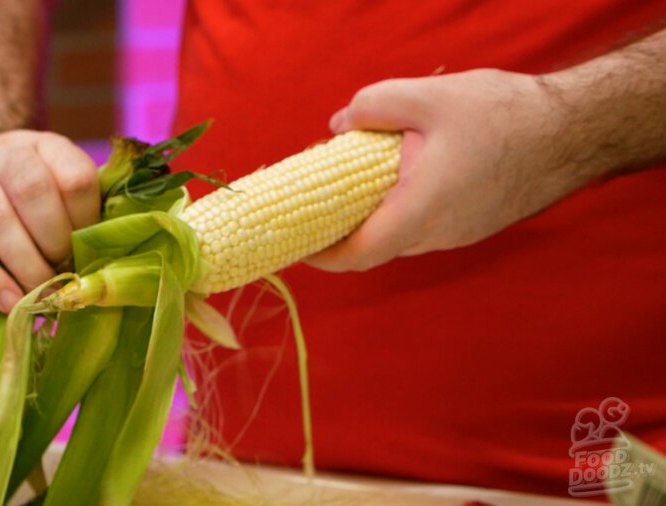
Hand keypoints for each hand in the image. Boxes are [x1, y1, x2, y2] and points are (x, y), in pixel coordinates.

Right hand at [0, 130, 99, 311]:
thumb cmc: (23, 200)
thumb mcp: (55, 190)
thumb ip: (81, 214)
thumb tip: (106, 262)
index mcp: (44, 147)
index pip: (75, 177)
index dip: (86, 221)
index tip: (89, 251)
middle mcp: (2, 154)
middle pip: (33, 192)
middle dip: (55, 241)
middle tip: (66, 273)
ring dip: (27, 265)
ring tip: (44, 295)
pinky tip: (11, 301)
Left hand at [307, 68, 594, 271]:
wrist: (573, 133)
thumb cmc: (504, 115)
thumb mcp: (429, 96)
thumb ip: (374, 106)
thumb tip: (338, 125)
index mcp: (421, 210)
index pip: (359, 254)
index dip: (322, 256)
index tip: (298, 244)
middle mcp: (438, 235)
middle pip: (375, 247)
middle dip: (341, 229)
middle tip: (316, 200)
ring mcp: (458, 235)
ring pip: (400, 237)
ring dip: (372, 218)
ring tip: (354, 182)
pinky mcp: (472, 227)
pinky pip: (423, 228)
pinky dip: (399, 213)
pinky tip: (398, 178)